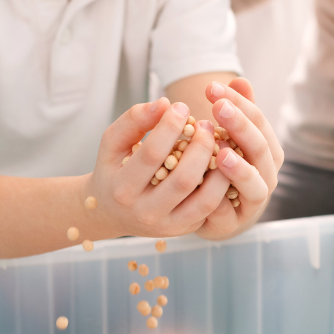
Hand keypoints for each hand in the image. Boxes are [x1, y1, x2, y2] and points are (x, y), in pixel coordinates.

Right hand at [85, 98, 230, 238]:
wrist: (110, 212)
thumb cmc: (113, 169)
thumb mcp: (112, 143)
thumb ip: (133, 120)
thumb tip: (165, 104)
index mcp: (122, 188)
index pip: (152, 153)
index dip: (170, 126)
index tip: (181, 106)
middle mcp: (145, 212)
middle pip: (183, 178)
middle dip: (201, 146)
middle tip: (206, 124)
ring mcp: (167, 225)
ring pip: (205, 199)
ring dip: (220, 168)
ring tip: (220, 143)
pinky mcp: (184, 229)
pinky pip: (211, 209)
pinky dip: (222, 184)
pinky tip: (222, 163)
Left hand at [196, 78, 283, 239]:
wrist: (214, 213)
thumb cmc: (223, 168)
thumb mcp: (228, 138)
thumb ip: (237, 111)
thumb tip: (241, 80)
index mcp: (266, 150)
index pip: (258, 121)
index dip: (239, 103)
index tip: (213, 87)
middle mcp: (266, 174)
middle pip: (259, 149)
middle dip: (241, 127)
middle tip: (219, 108)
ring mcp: (253, 201)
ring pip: (254, 185)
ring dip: (240, 170)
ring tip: (221, 153)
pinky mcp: (234, 222)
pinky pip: (230, 213)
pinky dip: (221, 203)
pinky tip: (206, 189)